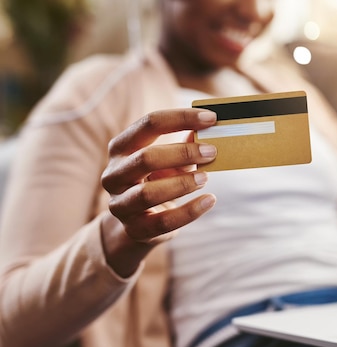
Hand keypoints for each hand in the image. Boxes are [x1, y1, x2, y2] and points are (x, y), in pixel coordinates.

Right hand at [101, 109, 217, 249]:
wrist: (138, 224)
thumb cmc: (157, 182)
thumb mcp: (168, 161)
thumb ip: (186, 146)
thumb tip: (211, 129)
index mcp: (121, 148)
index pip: (149, 124)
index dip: (181, 118)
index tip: (211, 118)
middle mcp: (114, 174)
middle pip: (146, 158)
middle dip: (182, 153)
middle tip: (212, 151)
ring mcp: (120, 204)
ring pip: (148, 193)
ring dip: (182, 183)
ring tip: (206, 177)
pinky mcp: (134, 229)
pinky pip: (163, 222)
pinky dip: (190, 211)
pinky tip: (209, 200)